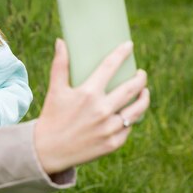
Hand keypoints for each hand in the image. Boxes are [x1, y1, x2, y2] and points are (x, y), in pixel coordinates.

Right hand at [34, 39, 149, 173]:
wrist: (48, 150)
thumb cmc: (52, 116)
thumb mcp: (55, 90)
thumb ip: (60, 65)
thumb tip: (61, 41)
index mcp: (88, 93)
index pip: (110, 66)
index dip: (121, 53)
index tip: (129, 46)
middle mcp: (101, 109)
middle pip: (132, 88)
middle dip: (140, 78)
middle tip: (140, 73)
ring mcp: (109, 127)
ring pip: (137, 109)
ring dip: (144, 97)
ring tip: (144, 91)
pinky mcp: (113, 143)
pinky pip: (129, 127)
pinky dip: (131, 118)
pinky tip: (131, 113)